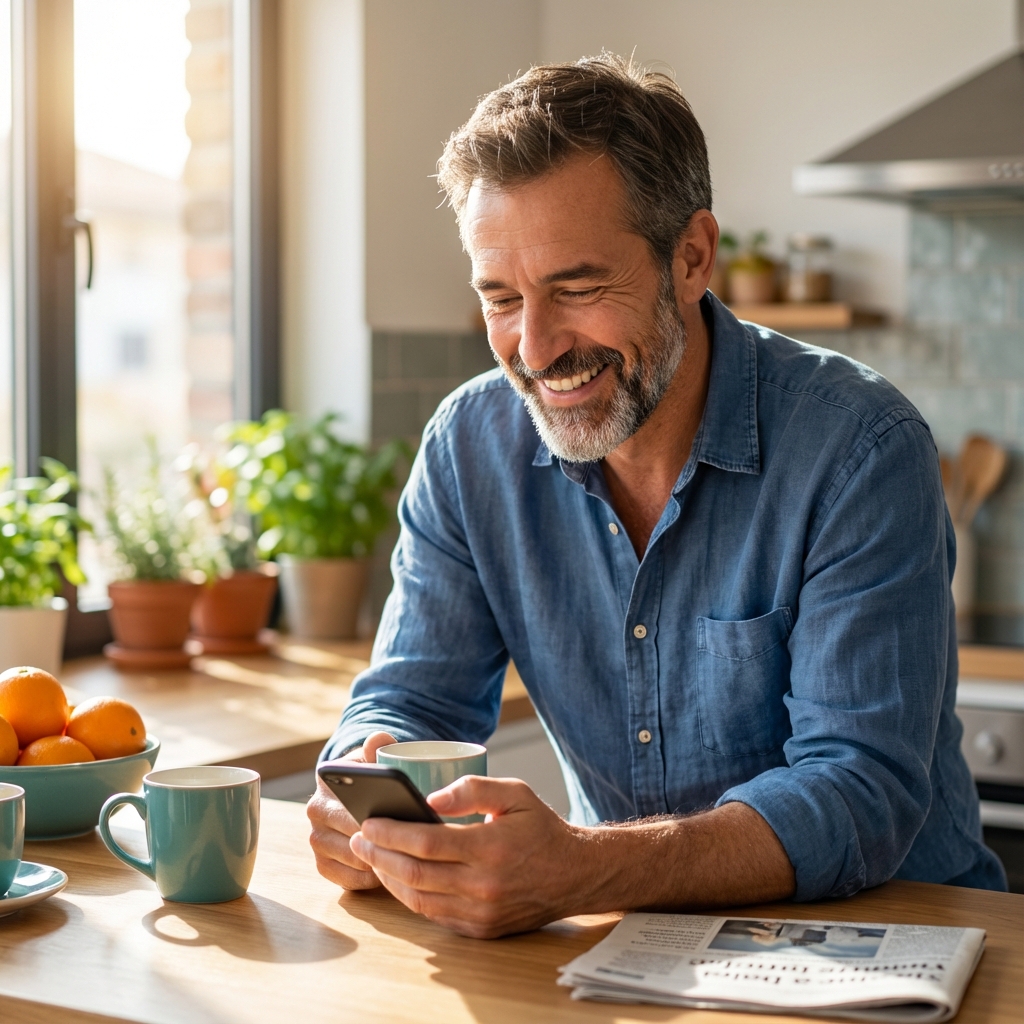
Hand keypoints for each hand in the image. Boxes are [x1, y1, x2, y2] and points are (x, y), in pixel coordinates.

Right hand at [307, 731, 396, 889]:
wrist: (357, 793)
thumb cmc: (373, 774)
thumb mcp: (376, 755)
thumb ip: (380, 744)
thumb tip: (378, 740)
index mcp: (326, 780)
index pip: (353, 803)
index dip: (381, 816)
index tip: (406, 820)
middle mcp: (314, 810)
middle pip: (353, 836)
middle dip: (384, 842)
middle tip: (414, 845)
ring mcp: (317, 840)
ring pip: (352, 860)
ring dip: (379, 862)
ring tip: (406, 857)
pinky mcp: (322, 865)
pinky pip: (348, 880)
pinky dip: (370, 880)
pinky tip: (389, 871)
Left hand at [349, 776, 591, 937]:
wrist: (575, 874)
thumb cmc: (541, 828)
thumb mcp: (515, 793)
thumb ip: (472, 790)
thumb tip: (429, 799)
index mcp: (491, 847)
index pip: (426, 843)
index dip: (391, 832)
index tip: (369, 820)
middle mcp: (484, 885)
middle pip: (414, 873)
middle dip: (378, 855)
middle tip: (359, 837)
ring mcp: (481, 912)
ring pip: (418, 899)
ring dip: (388, 878)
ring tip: (371, 855)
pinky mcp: (480, 929)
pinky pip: (433, 915)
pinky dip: (409, 896)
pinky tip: (398, 877)